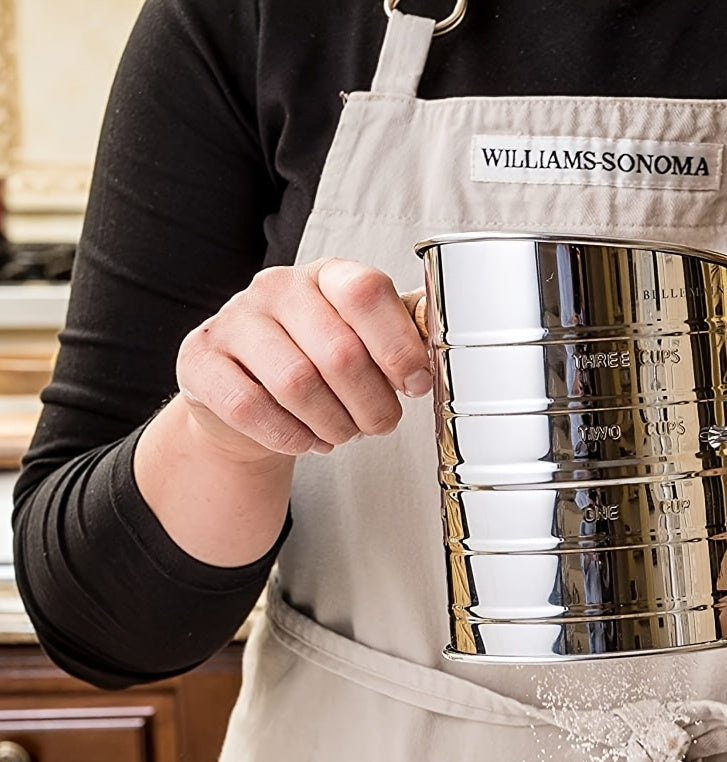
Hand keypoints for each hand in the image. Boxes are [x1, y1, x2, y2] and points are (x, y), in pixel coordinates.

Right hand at [175, 257, 430, 463]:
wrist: (246, 397)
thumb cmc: (316, 365)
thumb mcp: (363, 342)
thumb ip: (403, 336)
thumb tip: (446, 341)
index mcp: (326, 275)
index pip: (366, 292)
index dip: (399, 346)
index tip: (416, 384)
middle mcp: (276, 288)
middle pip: (339, 352)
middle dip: (372, 404)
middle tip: (379, 424)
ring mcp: (232, 322)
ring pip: (297, 384)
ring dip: (333, 424)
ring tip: (343, 433)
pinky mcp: (199, 361)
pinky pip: (250, 408)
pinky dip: (290, 436)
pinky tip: (307, 440)